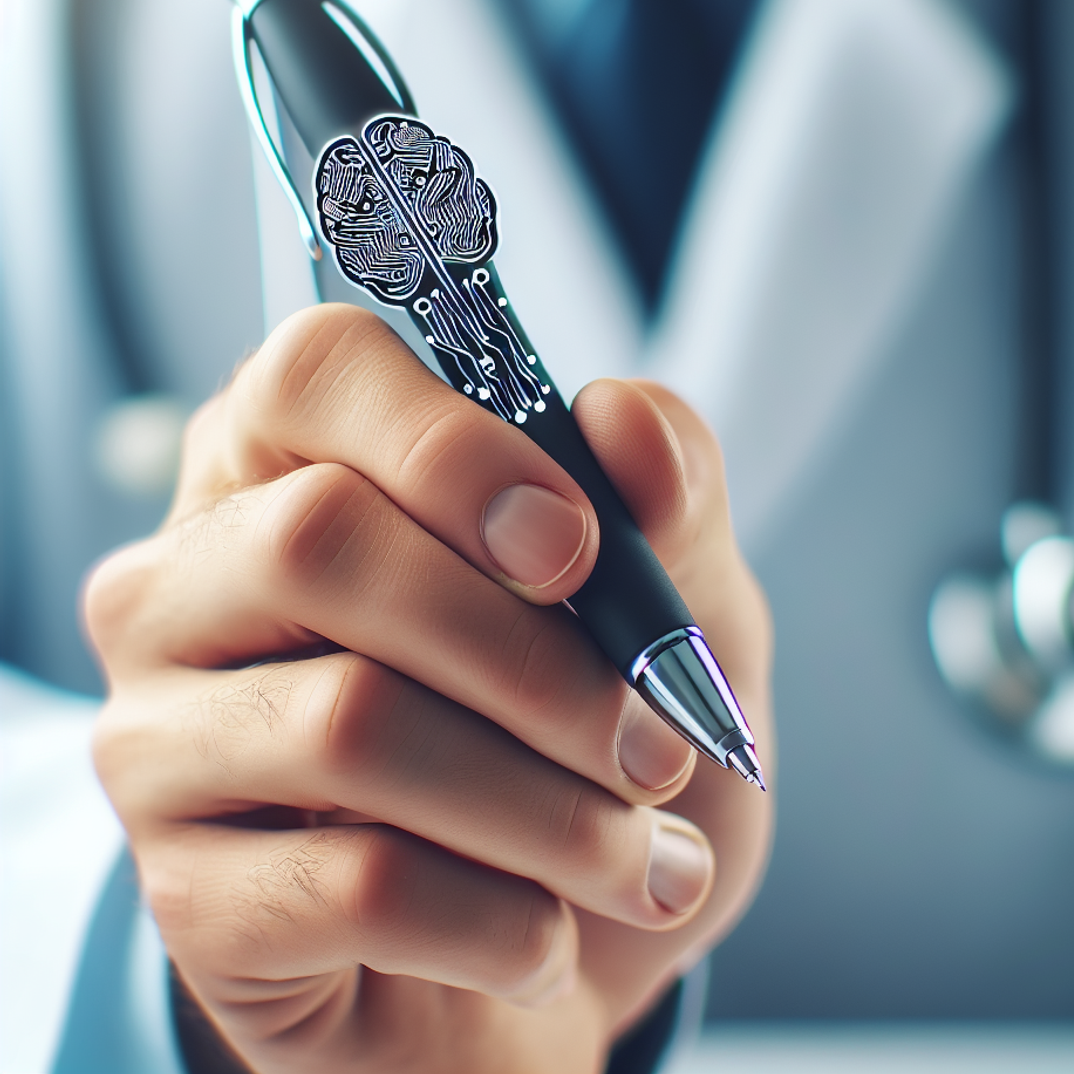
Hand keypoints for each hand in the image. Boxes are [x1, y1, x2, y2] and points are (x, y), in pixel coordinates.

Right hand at [87, 305, 772, 1073]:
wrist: (548, 938)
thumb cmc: (588, 737)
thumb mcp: (672, 602)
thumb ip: (666, 492)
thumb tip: (629, 428)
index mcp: (302, 466)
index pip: (316, 372)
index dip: (451, 445)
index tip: (576, 547)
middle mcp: (196, 583)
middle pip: (321, 541)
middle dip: (531, 657)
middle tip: (657, 742)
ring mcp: (165, 738)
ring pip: (346, 723)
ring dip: (548, 806)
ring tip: (642, 857)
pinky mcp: (187, 892)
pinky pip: (348, 886)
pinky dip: (496, 917)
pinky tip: (548, 936)